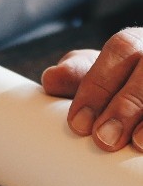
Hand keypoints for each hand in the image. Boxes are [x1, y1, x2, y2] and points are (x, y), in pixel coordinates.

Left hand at [41, 27, 142, 151]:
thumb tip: (51, 77)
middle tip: (105, 139)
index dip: (98, 85)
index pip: (120, 49)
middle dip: (126, 103)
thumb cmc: (118, 92)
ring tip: (138, 143)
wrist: (140, 100)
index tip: (78, 124)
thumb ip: (77, 79)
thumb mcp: (98, 83)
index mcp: (135, 43)